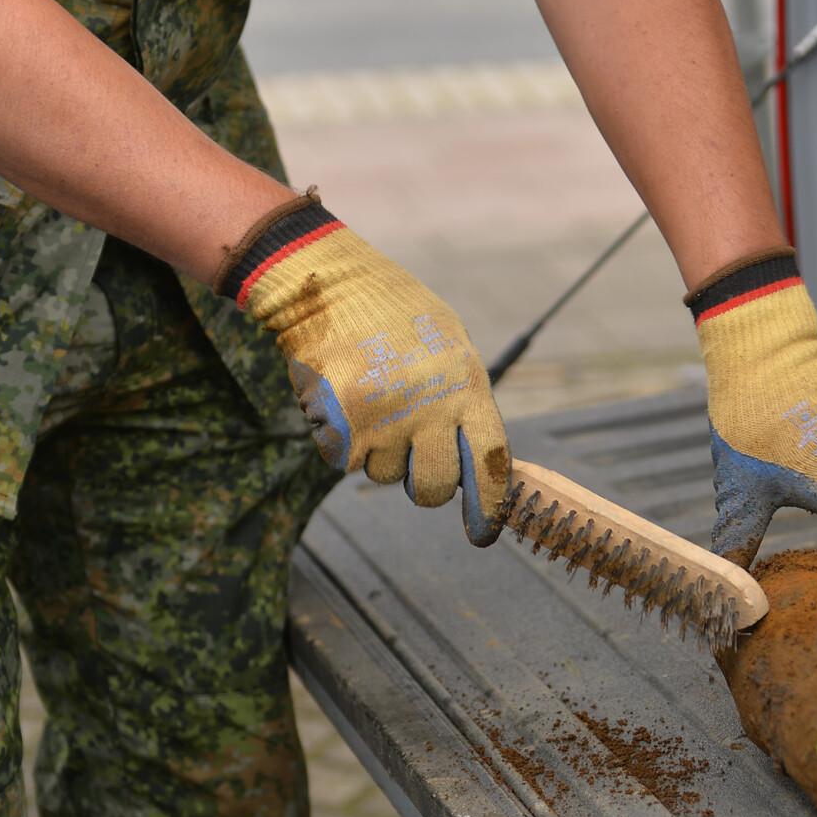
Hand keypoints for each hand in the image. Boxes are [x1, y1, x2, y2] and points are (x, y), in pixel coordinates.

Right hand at [219, 193, 509, 542]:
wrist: (326, 283)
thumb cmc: (392, 314)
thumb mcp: (449, 344)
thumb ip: (464, 399)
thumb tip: (478, 463)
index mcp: (467, 385)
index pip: (490, 461)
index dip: (488, 503)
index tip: (483, 533)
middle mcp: (431, 408)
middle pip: (435, 487)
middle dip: (426, 489)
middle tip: (417, 473)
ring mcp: (385, 419)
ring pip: (384, 475)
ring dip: (377, 452)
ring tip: (371, 401)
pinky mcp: (341, 425)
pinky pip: (344, 461)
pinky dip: (340, 441)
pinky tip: (343, 401)